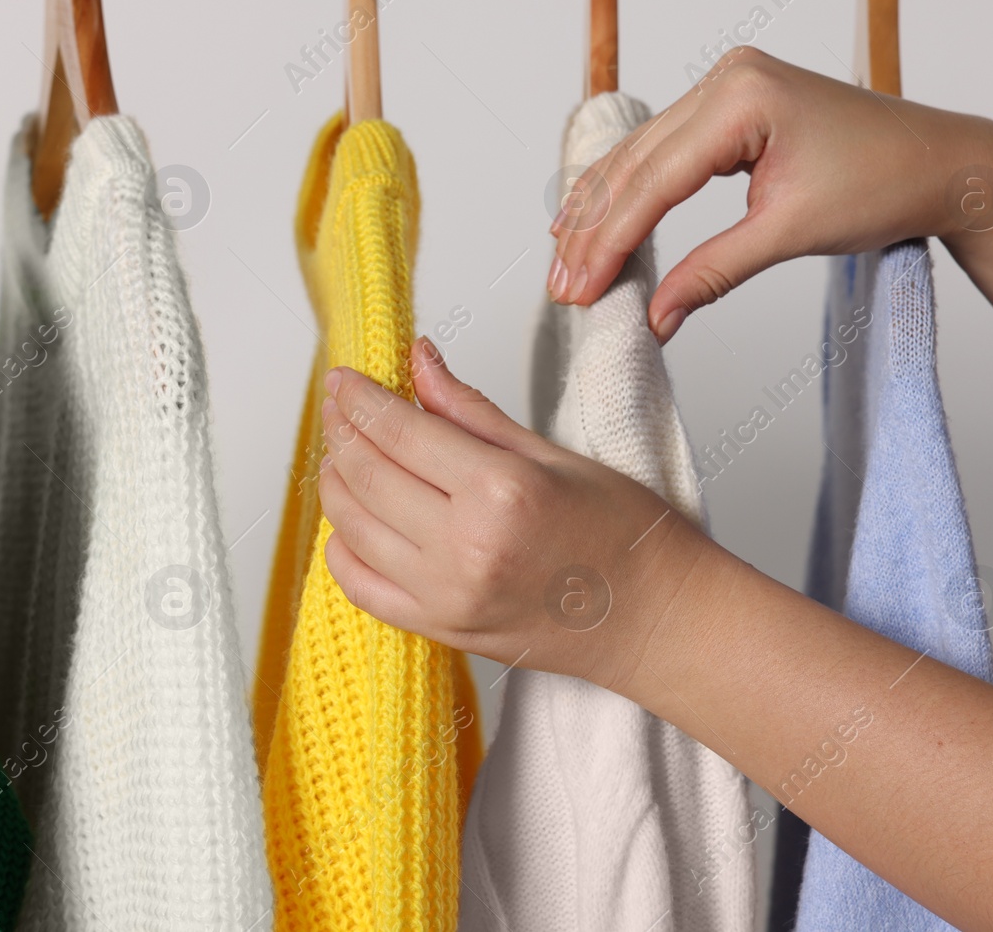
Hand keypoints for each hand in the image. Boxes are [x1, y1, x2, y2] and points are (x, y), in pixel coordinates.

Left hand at [316, 336, 723, 697]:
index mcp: (500, 491)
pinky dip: (341, 549)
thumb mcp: (553, 454)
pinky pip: (360, 587)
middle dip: (341, 431)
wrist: (657, 620)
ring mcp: (447, 596)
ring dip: (335, 483)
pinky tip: (351, 521)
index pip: (400, 431)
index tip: (343, 378)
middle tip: (338, 406)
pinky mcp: (441, 630)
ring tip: (343, 453)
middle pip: (366, 475)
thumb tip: (418, 362)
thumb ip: (471, 409)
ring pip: (351, 528)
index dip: (360, 399)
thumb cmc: (625, 535)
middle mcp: (465, 547)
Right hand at [548, 46, 992, 340]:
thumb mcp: (791, 234)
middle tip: (563, 287)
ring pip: (640, 157)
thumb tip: (655, 318)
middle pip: (636, 166)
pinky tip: (593, 216)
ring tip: (565, 262)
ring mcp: (726, 86)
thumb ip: (714, 272)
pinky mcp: (731, 105)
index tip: (580, 289)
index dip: (611, 241)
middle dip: (595, 231)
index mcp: (742, 98)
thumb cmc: (886, 184)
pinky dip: (630, 190)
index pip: (654, 180)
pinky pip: (663, 151)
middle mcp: (726, 79)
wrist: (941, 163)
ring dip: (601, 212)